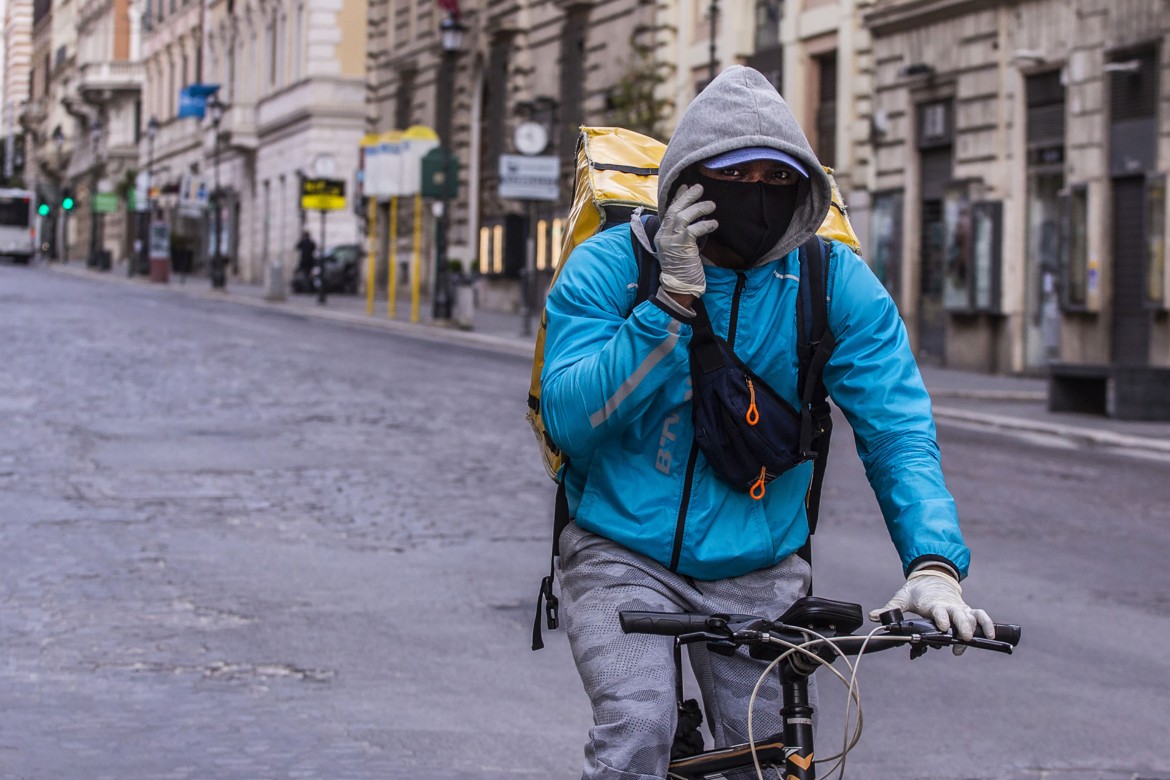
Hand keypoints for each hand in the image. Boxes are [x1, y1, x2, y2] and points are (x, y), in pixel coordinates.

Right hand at [656, 184, 717, 297]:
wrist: (678, 288)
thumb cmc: (682, 270)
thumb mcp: (678, 249)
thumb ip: (682, 235)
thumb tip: (695, 219)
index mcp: (661, 235)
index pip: (668, 211)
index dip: (677, 197)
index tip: (685, 186)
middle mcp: (663, 236)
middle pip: (674, 209)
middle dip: (687, 196)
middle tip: (699, 187)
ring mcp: (671, 241)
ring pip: (682, 216)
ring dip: (698, 208)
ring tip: (711, 205)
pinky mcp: (681, 247)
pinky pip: (693, 230)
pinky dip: (705, 224)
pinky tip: (714, 223)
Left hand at [869, 568, 994, 655]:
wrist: (931, 577)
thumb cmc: (916, 591)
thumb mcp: (902, 598)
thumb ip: (890, 608)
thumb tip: (873, 616)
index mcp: (934, 604)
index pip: (939, 611)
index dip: (942, 619)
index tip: (942, 627)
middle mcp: (949, 606)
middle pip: (960, 616)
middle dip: (963, 627)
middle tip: (963, 640)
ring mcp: (960, 608)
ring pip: (973, 616)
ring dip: (977, 628)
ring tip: (979, 640)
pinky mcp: (967, 610)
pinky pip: (981, 615)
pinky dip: (988, 623)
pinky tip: (992, 636)